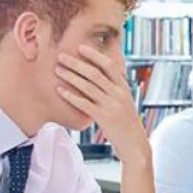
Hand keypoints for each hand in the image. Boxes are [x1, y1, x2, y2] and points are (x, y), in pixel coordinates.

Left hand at [56, 45, 149, 165]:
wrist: (135, 145)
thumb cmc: (127, 124)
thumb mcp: (125, 103)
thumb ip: (115, 90)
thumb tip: (102, 77)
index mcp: (124, 88)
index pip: (109, 66)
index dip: (94, 55)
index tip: (81, 48)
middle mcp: (119, 94)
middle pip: (95, 73)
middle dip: (77, 63)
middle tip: (62, 56)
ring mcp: (111, 106)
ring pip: (88, 86)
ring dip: (71, 76)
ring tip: (57, 70)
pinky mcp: (104, 118)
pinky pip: (84, 103)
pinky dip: (70, 96)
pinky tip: (59, 90)